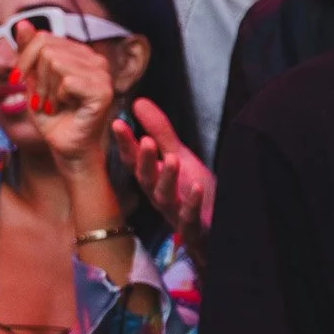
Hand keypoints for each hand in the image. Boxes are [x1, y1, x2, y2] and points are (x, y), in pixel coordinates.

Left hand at [15, 21, 118, 170]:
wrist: (66, 148)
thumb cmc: (51, 117)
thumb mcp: (31, 80)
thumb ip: (27, 52)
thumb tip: (22, 23)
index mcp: (80, 54)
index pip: (43, 37)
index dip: (24, 59)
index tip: (18, 80)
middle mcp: (95, 60)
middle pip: (47, 48)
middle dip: (35, 77)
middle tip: (40, 100)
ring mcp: (102, 74)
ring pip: (55, 62)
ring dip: (45, 89)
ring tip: (52, 105)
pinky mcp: (103, 91)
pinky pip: (67, 80)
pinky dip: (58, 97)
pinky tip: (65, 108)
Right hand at [112, 99, 213, 259]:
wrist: (217, 231)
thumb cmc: (192, 192)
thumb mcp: (178, 157)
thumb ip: (160, 132)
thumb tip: (138, 102)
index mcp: (154, 179)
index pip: (134, 160)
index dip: (125, 144)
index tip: (117, 123)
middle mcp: (160, 196)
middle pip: (146, 179)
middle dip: (144, 161)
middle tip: (145, 141)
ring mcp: (176, 214)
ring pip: (165, 198)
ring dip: (167, 179)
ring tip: (172, 160)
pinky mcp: (195, 228)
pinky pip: (189, 218)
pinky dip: (191, 204)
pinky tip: (196, 188)